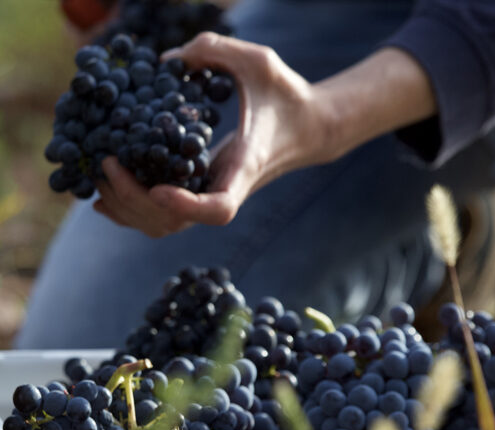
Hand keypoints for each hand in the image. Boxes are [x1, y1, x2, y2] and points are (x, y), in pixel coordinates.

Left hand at [94, 32, 329, 236]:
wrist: (307, 130)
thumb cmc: (287, 96)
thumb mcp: (260, 62)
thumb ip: (215, 52)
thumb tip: (167, 61)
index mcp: (244, 168)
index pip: (219, 209)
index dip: (185, 206)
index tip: (158, 189)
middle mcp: (224, 189)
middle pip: (175, 222)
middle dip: (135, 200)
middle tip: (108, 162)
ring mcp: (210, 194)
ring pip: (164, 225)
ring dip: (128, 208)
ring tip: (99, 176)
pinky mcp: (200, 190)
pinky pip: (162, 215)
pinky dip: (132, 209)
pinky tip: (106, 193)